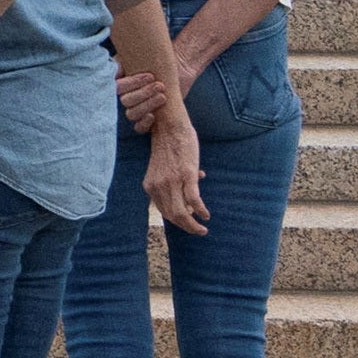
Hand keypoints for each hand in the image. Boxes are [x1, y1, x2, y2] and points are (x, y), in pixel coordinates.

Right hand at [118, 60, 174, 130]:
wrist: (179, 67)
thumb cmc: (158, 61)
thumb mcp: (139, 56)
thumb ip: (122, 61)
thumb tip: (116, 71)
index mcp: (122, 83)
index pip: (118, 87)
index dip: (133, 83)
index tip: (150, 76)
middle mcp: (127, 97)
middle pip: (126, 101)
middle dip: (144, 93)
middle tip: (160, 86)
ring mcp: (137, 109)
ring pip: (132, 114)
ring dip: (147, 105)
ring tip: (163, 96)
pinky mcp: (147, 119)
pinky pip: (139, 127)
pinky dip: (144, 123)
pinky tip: (154, 116)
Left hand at [148, 116, 209, 237]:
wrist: (170, 126)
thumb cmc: (169, 145)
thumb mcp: (163, 168)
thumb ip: (172, 182)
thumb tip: (193, 192)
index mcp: (150, 185)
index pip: (163, 210)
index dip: (176, 220)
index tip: (187, 223)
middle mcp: (159, 185)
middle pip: (173, 216)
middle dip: (186, 227)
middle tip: (198, 231)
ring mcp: (172, 181)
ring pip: (182, 212)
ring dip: (193, 225)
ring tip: (202, 229)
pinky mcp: (187, 175)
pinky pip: (194, 200)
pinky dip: (201, 211)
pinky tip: (206, 215)